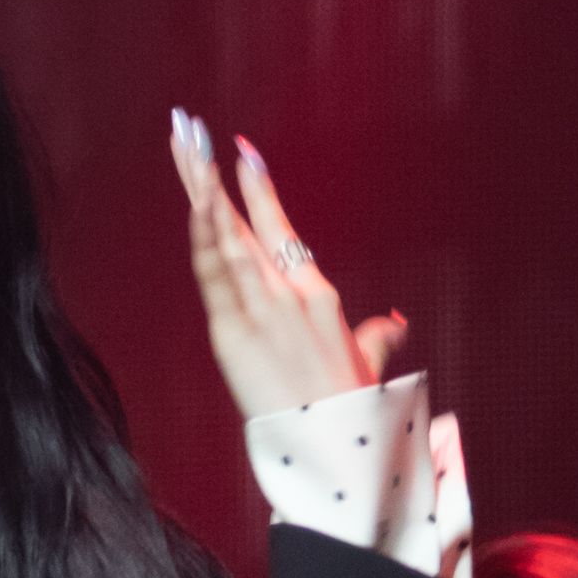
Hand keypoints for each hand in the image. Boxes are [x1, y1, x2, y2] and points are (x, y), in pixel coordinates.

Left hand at [172, 110, 406, 418]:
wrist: (342, 448)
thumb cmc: (352, 412)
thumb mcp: (368, 367)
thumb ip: (376, 339)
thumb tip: (393, 325)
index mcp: (316, 295)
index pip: (281, 231)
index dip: (259, 191)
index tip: (243, 151)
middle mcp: (289, 292)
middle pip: (245, 223)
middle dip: (214, 174)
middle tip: (190, 129)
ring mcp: (262, 308)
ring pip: (227, 237)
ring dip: (202, 189)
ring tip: (185, 146)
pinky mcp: (235, 332)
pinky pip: (215, 276)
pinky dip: (205, 237)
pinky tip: (196, 203)